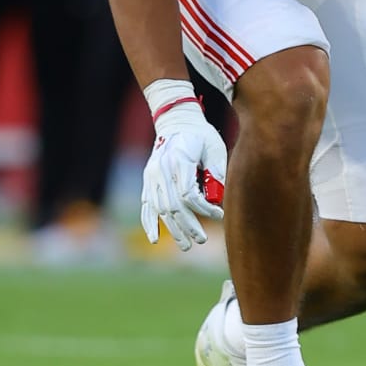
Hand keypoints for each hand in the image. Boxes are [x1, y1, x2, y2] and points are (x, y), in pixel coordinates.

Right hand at [140, 80, 225, 250]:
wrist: (176, 120)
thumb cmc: (201, 135)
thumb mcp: (215, 148)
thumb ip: (217, 173)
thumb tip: (216, 201)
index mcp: (179, 159)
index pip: (188, 194)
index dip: (204, 209)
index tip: (219, 214)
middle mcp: (161, 169)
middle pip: (173, 205)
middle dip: (188, 226)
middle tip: (201, 240)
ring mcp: (151, 175)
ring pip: (160, 209)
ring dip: (172, 229)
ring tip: (186, 244)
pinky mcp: (148, 180)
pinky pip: (146, 205)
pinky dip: (149, 223)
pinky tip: (155, 238)